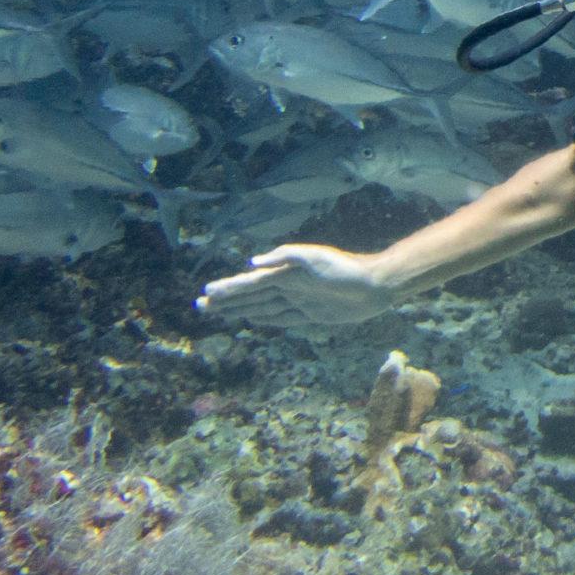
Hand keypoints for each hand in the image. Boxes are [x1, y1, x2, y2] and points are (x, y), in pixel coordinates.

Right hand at [195, 244, 398, 326]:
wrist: (375, 284)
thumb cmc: (345, 267)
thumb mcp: (315, 257)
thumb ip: (285, 256)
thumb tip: (252, 262)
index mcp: (285, 273)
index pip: (250, 284)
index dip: (228, 289)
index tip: (206, 294)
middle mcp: (287, 287)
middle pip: (250, 296)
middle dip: (226, 301)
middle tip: (200, 306)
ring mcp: (298, 301)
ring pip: (261, 307)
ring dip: (240, 309)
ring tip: (217, 312)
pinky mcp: (310, 314)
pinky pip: (280, 318)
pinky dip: (263, 318)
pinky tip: (251, 318)